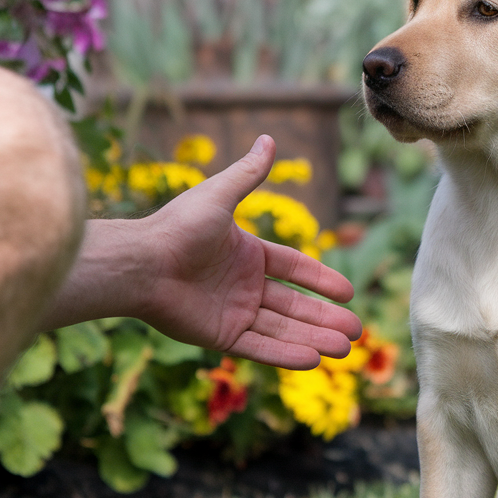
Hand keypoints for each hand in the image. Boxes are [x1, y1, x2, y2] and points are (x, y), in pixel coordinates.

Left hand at [138, 135, 361, 367]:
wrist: (141, 263)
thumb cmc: (176, 227)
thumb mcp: (219, 195)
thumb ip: (248, 174)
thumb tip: (269, 138)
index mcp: (246, 255)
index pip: (294, 269)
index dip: (322, 280)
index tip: (348, 293)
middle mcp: (243, 286)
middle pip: (294, 306)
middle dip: (325, 319)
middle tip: (357, 332)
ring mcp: (233, 312)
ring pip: (282, 329)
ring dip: (314, 339)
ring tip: (345, 349)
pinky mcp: (220, 336)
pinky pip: (259, 348)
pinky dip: (285, 355)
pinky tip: (313, 359)